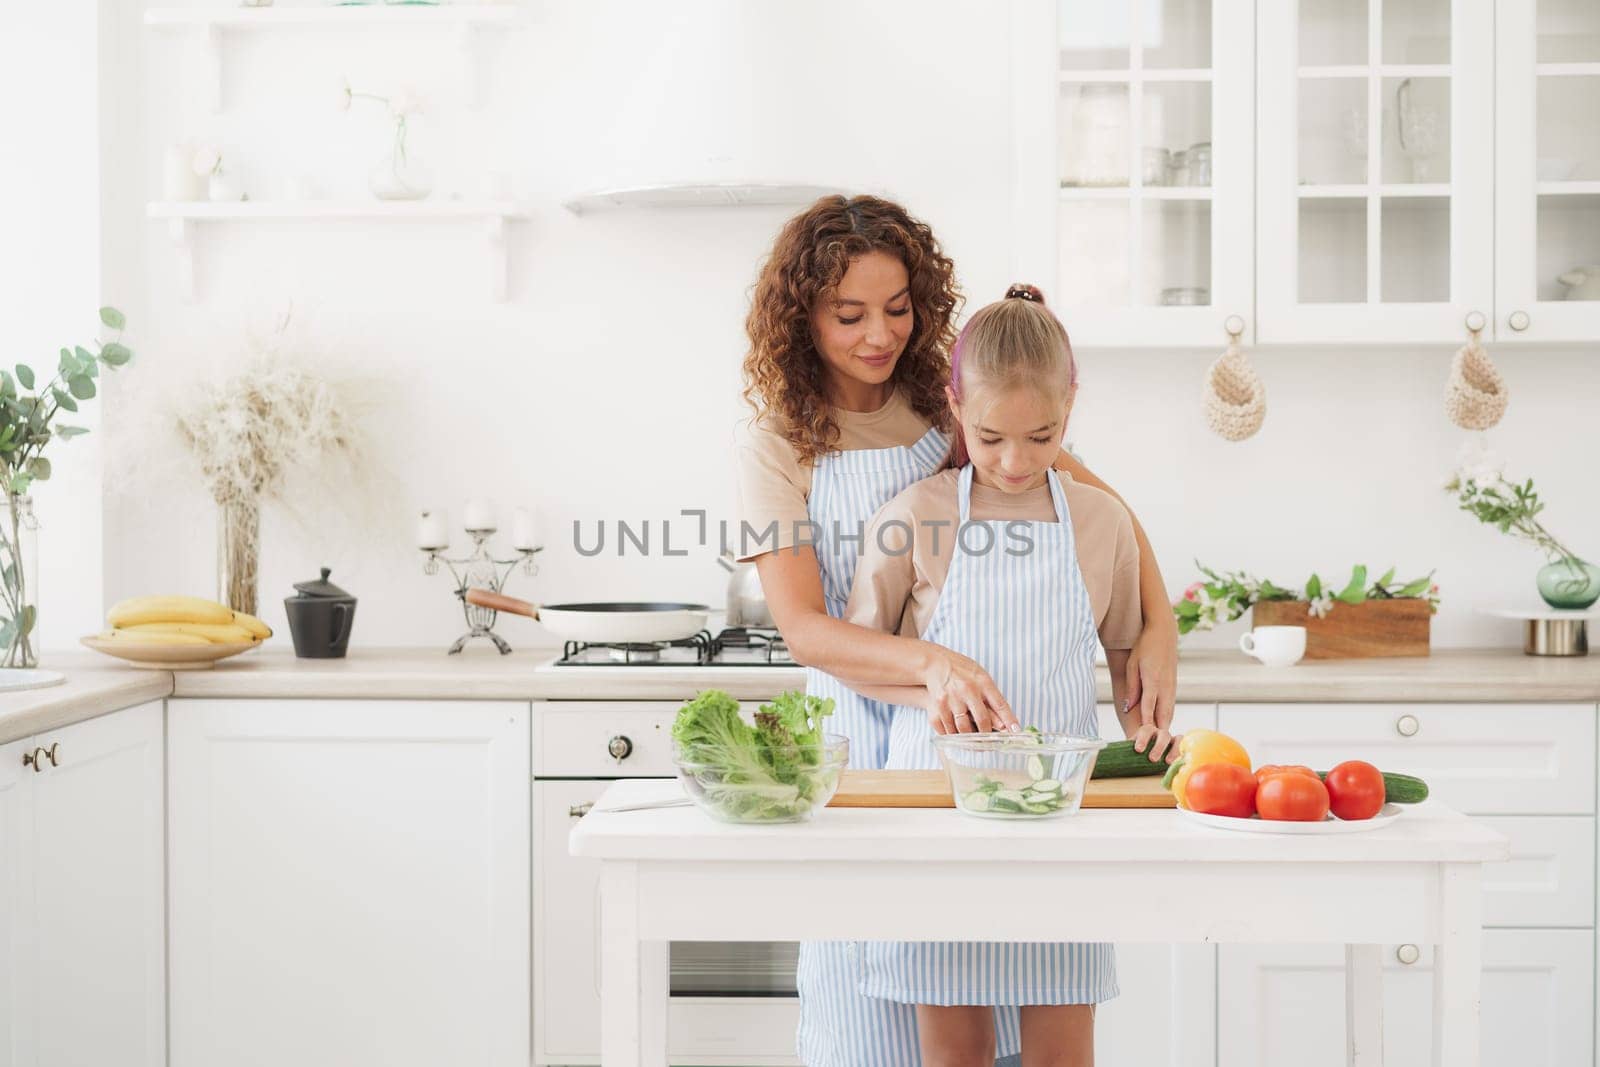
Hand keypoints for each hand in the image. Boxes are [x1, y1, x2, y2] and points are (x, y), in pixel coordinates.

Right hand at [921, 645, 1017, 734]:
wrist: (935, 663)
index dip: (1009, 720)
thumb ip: (991, 698)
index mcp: (982, 682)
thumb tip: (1004, 723)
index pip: (1000, 705)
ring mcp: (951, 699)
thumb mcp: (981, 677)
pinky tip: (956, 736)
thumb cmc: (962, 671)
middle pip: (982, 720)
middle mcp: (967, 691)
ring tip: (973, 743)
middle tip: (990, 743)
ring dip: (969, 739)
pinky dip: (952, 736)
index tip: (1016, 732)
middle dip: (987, 734)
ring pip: (963, 729)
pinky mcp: (937, 706)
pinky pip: (946, 730)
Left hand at [1124, 622, 1177, 739]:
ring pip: (1169, 712)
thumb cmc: (1144, 647)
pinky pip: (1170, 706)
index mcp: (1153, 680)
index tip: (1142, 739)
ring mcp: (1171, 686)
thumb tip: (1128, 707)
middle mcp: (1165, 686)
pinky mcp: (1173, 686)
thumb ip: (1132, 687)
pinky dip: (1167, 719)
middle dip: (1159, 734)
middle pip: (1163, 714)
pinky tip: (1164, 729)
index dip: (1146, 724)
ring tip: (1161, 747)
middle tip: (1155, 751)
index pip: (1148, 706)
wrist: (1163, 633)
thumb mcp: (1133, 664)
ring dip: (1165, 729)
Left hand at [1130, 722, 1180, 763]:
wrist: (1149, 758)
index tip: (1138, 750)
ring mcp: (1173, 740)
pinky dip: (1183, 752)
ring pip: (1177, 740)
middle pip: (1163, 735)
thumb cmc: (1139, 754)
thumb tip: (1112, 758)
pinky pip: (1185, 747)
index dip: (1142, 739)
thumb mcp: (1132, 751)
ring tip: (1168, 762)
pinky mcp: (1182, 747)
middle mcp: (1161, 733)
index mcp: (1148, 731)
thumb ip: (1127, 752)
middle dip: (1159, 747)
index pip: (1146, 731)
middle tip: (1152, 759)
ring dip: (1174, 751)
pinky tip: (1180, 761)